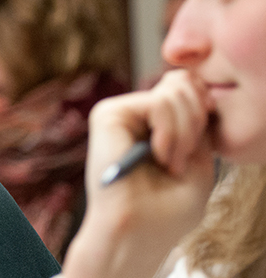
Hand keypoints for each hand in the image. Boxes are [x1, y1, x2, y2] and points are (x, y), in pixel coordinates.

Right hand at [62, 70, 216, 277]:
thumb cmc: (167, 208)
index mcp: (154, 123)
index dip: (204, 104)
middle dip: (197, 121)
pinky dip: (170, 133)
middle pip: (183, 82)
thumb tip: (184, 79)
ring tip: (170, 163)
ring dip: (184, 134)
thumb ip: (195, 118)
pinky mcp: (107, 115)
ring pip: (174, 92)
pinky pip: (158, 103)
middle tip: (182, 159)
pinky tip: (159, 156)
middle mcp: (134, 114)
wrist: (139, 232)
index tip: (204, 137)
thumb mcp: (198, 156)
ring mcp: (119, 112)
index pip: (187, 85)